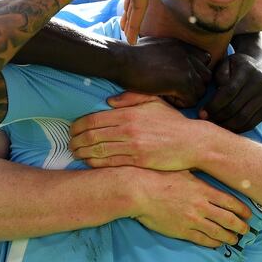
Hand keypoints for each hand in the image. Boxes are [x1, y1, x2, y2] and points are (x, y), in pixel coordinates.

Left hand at [70, 92, 217, 170]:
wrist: (193, 143)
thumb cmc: (173, 122)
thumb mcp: (154, 102)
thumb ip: (131, 98)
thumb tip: (109, 101)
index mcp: (129, 113)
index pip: (94, 119)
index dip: (77, 125)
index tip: (71, 129)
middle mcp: (128, 129)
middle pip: (91, 135)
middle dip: (75, 140)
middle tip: (69, 143)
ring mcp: (133, 146)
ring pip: (98, 150)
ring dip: (82, 153)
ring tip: (75, 154)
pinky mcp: (138, 162)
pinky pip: (110, 163)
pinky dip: (95, 163)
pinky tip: (89, 163)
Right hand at [115, 36, 210, 104]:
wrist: (121, 61)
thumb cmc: (130, 56)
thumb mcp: (154, 46)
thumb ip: (169, 52)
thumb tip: (173, 63)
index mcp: (182, 45)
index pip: (205, 60)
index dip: (195, 72)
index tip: (180, 78)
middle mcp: (188, 55)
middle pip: (206, 76)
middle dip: (193, 86)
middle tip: (175, 89)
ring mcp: (187, 68)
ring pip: (200, 90)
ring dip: (186, 96)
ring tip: (168, 94)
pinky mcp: (182, 82)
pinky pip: (191, 100)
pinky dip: (179, 103)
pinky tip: (164, 97)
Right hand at [132, 168, 250, 246]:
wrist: (139, 191)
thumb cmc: (158, 177)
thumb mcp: (182, 170)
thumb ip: (197, 174)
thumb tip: (206, 167)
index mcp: (203, 189)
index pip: (230, 202)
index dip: (242, 210)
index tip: (248, 215)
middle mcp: (201, 206)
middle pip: (228, 219)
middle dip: (240, 226)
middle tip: (246, 230)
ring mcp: (192, 220)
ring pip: (218, 232)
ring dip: (229, 237)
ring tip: (234, 239)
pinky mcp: (182, 231)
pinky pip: (202, 240)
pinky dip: (213, 243)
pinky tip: (217, 244)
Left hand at [200, 53, 261, 132]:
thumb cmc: (237, 66)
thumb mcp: (225, 64)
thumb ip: (219, 77)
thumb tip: (216, 98)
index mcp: (247, 70)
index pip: (229, 92)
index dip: (214, 105)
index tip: (201, 113)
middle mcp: (261, 83)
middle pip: (236, 107)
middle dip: (218, 117)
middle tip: (206, 121)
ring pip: (244, 118)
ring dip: (227, 126)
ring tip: (215, 126)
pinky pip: (253, 123)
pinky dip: (238, 128)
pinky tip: (227, 128)